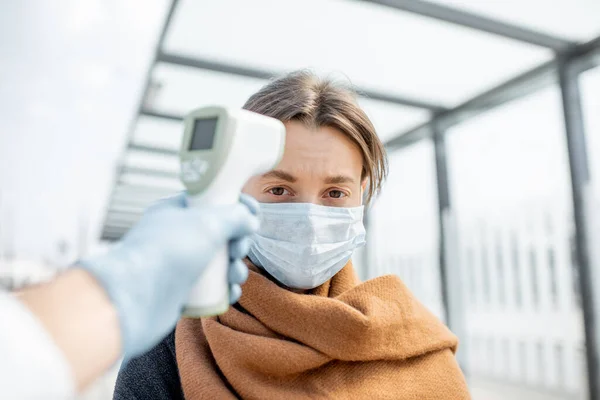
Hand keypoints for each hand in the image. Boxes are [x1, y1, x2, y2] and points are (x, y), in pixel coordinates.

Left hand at [79, 193, 258, 357]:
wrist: (134, 299)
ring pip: (219, 263)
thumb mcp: (207, 223)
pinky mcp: (181, 292)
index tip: (253, 213)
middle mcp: (177, 236)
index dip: (236, 206)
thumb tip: (250, 220)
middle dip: (238, 242)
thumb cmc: (167, 252)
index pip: (212, 201)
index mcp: (176, 211)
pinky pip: (212, 288)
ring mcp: (178, 265)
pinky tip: (230, 293)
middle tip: (237, 250)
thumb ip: (235, 216)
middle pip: (220, 234)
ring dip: (235, 268)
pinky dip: (225, 290)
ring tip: (234, 275)